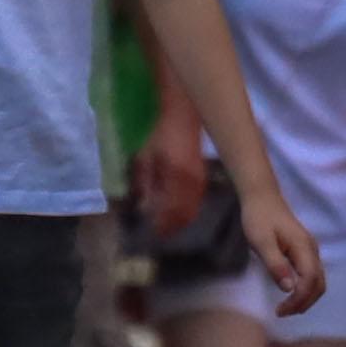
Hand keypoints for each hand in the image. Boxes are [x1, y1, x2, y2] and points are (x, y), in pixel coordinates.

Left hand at [129, 115, 215, 235]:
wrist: (182, 114)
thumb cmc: (159, 133)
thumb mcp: (144, 156)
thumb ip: (143, 182)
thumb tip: (142, 205)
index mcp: (176, 177)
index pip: (171, 212)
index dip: (162, 225)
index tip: (151, 232)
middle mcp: (192, 181)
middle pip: (185, 215)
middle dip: (172, 226)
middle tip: (159, 232)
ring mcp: (200, 179)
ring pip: (193, 209)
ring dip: (180, 220)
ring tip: (167, 224)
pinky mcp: (203, 176)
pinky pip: (197, 201)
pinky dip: (187, 210)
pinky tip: (176, 210)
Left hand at [243, 182, 327, 314]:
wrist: (262, 197)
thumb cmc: (258, 218)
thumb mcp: (261, 242)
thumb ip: (275, 264)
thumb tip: (288, 288)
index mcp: (303, 247)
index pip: (310, 280)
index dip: (299, 299)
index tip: (280, 310)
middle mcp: (311, 250)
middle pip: (319, 284)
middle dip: (304, 302)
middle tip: (282, 312)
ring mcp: (310, 250)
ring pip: (317, 281)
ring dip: (305, 298)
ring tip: (285, 308)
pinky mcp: (304, 251)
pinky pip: (311, 275)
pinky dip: (303, 290)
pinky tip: (289, 294)